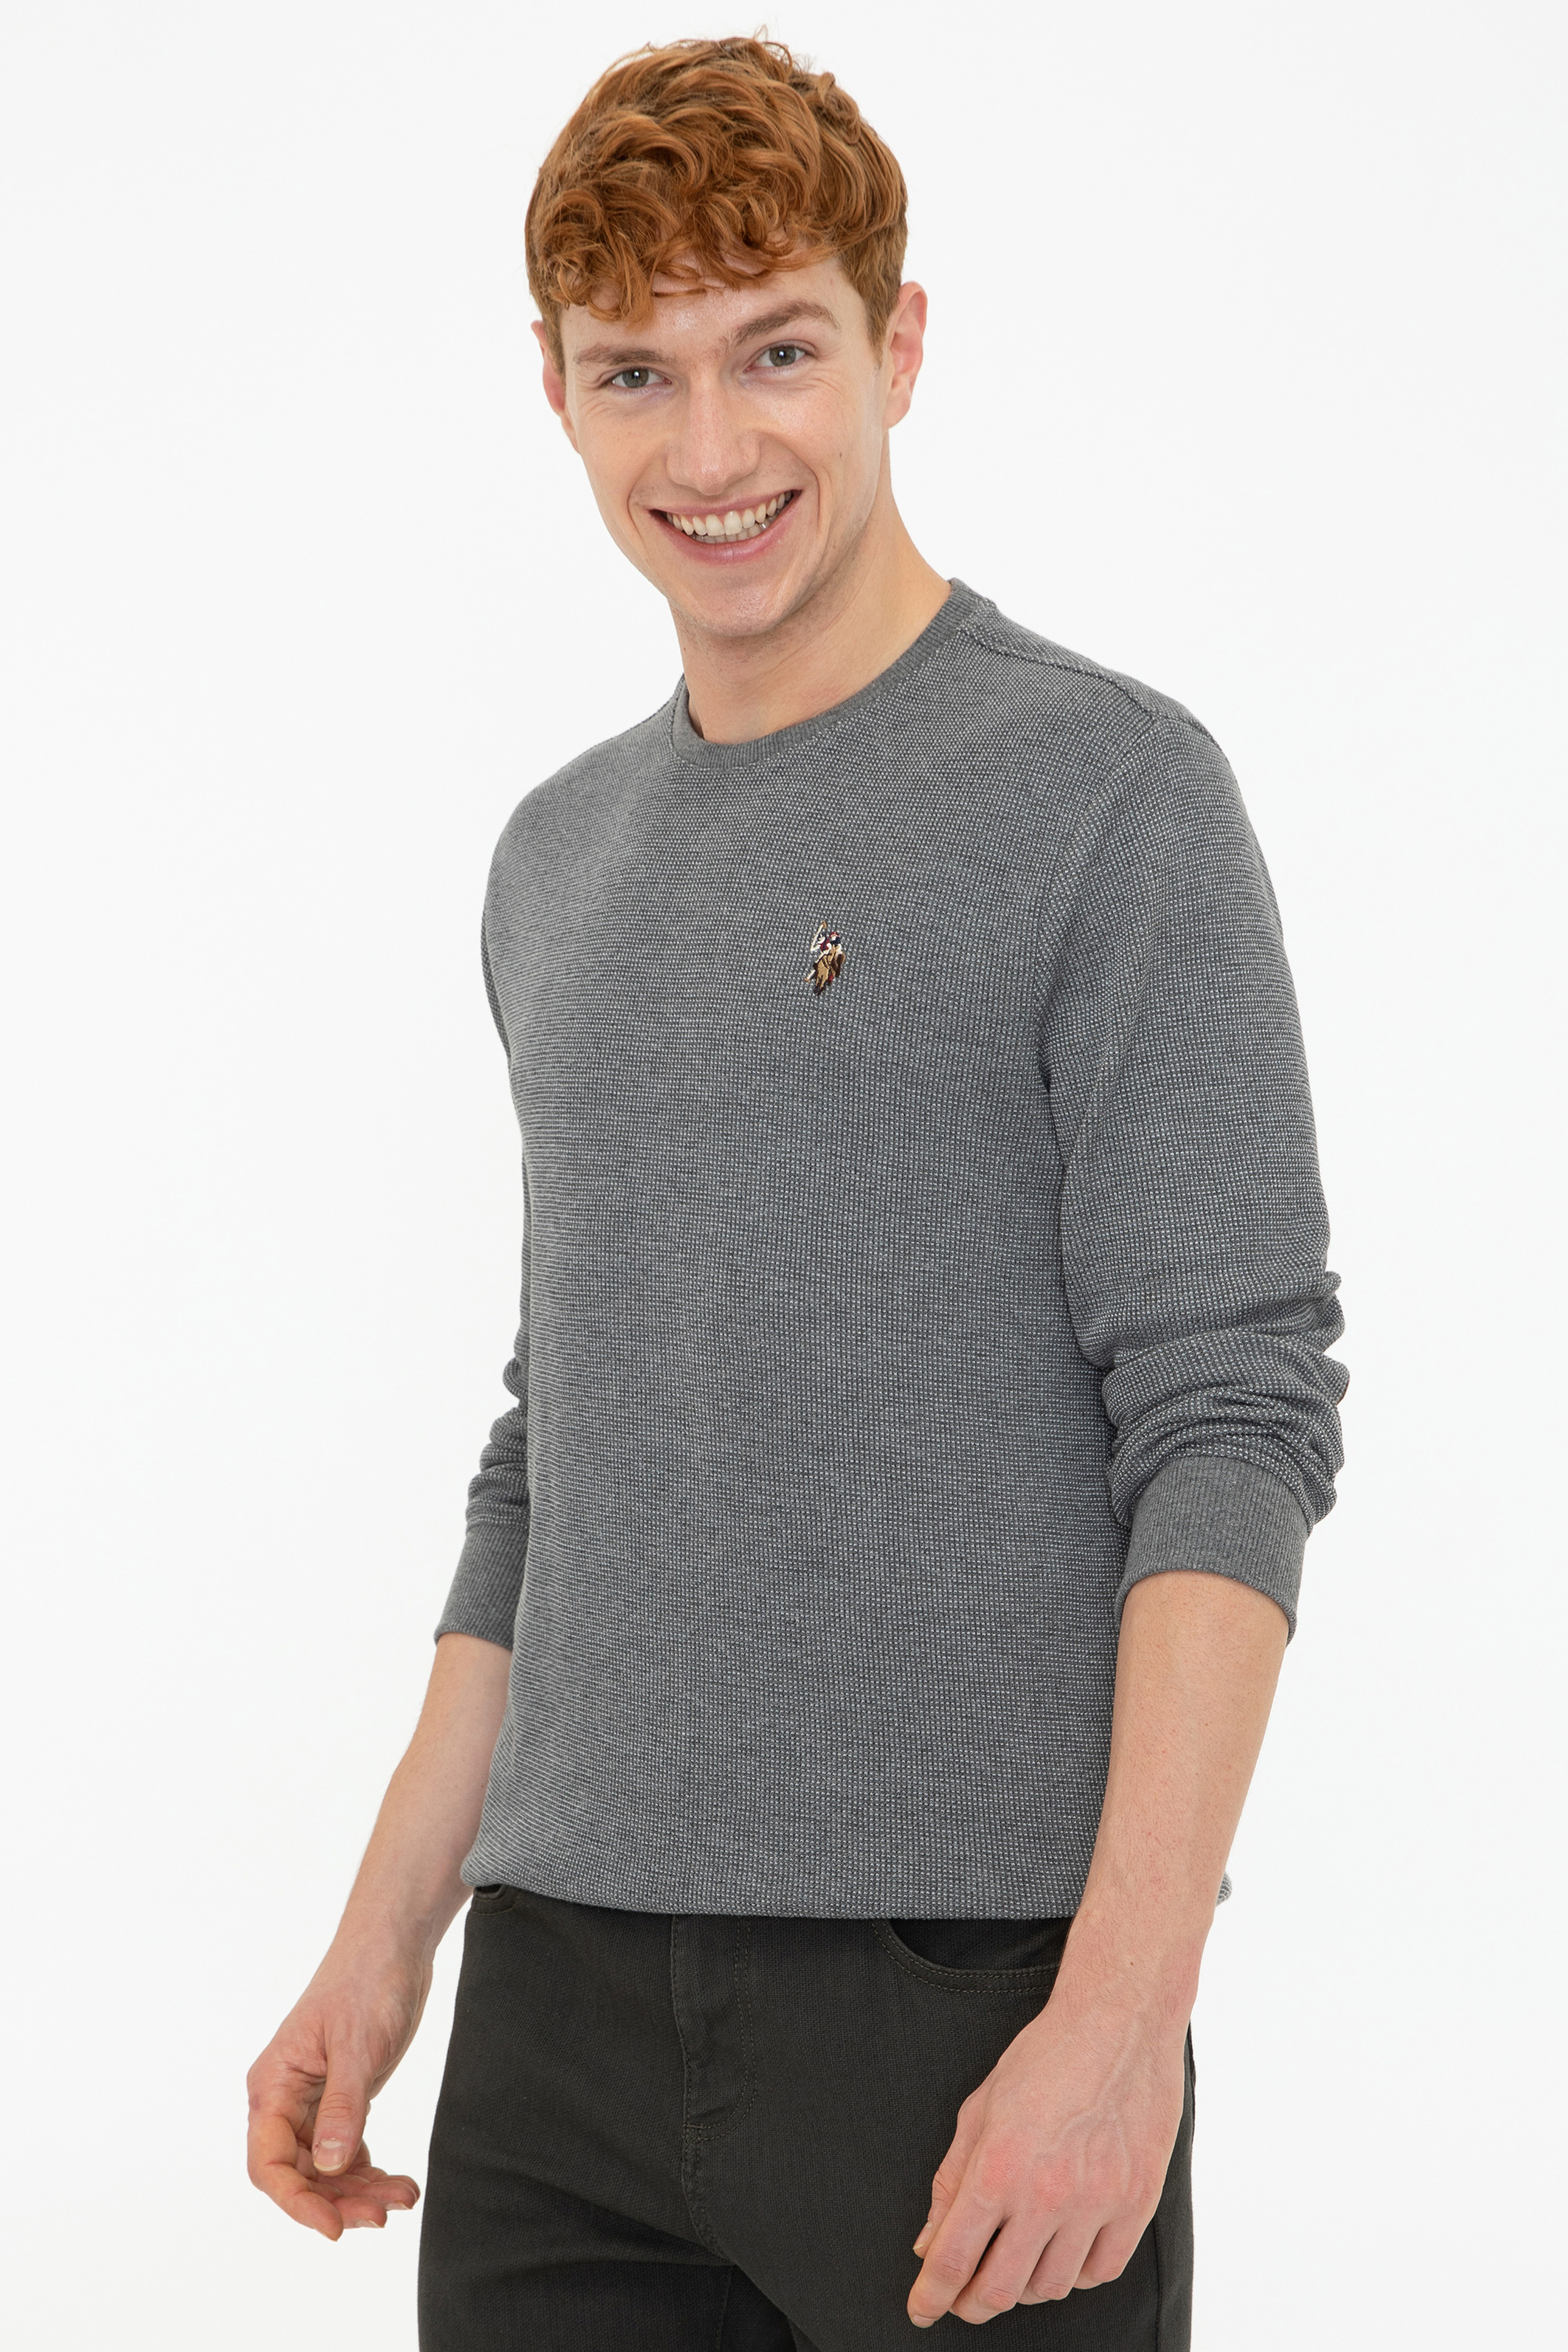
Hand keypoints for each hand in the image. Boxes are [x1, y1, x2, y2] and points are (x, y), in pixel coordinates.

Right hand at [246, 1940, 431, 2241]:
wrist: (394, 1945)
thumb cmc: (366, 1981)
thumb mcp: (356, 2046)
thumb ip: (342, 2107)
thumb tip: (327, 2167)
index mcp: (272, 2086)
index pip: (269, 2163)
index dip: (297, 2202)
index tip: (335, 2228)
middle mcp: (285, 2100)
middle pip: (299, 2174)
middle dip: (338, 2200)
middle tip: (384, 2214)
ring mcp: (313, 2102)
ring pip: (326, 2169)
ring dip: (360, 2190)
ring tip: (403, 2198)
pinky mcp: (342, 2100)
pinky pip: (347, 2152)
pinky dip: (370, 2172)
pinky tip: (398, 2183)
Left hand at [906, 1978, 1186, 2326]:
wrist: (1118, 2024)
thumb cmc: (1043, 2058)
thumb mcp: (979, 2108)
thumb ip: (951, 2179)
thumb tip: (928, 2242)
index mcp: (998, 2167)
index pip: (952, 2258)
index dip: (931, 2295)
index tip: (921, 2310)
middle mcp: (1046, 2194)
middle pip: (1000, 2290)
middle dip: (971, 2304)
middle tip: (963, 2297)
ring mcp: (1096, 2204)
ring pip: (1051, 2287)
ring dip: (1024, 2284)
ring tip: (1016, 2258)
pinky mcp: (1136, 2204)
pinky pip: (1101, 2272)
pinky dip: (1076, 2272)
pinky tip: (1063, 2249)